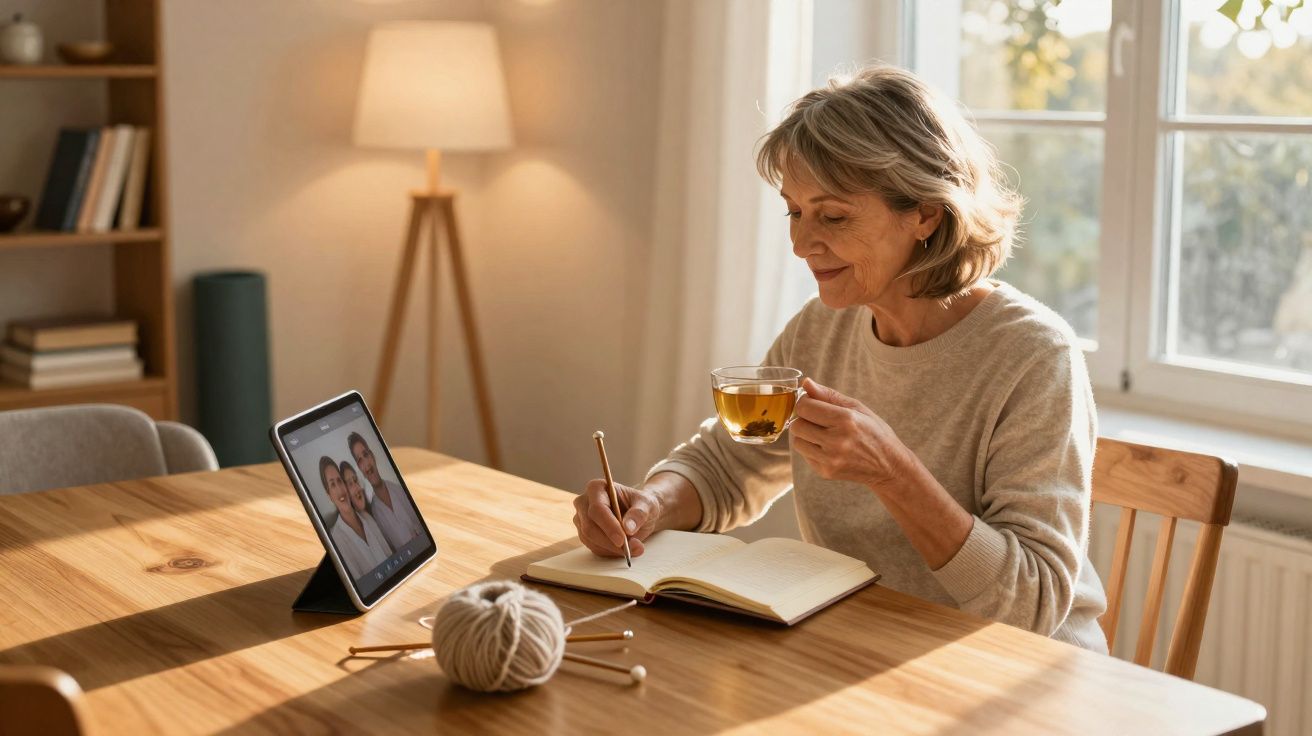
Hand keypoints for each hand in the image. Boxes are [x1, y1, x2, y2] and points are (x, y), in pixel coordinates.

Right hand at [572, 480, 661, 557]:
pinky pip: (594, 548)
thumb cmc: (641, 505)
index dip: (608, 526)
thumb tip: (628, 528)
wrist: (639, 514)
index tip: (622, 540)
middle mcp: (584, 502)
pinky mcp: (585, 535)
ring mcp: (582, 520)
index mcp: (596, 488)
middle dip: (610, 541)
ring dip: (613, 549)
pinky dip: (611, 552)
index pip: (597, 509)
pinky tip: (625, 549)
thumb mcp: (647, 505)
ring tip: (635, 548)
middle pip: (589, 527)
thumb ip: (639, 514)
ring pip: (591, 540)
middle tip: (633, 548)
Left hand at [790, 377, 909, 487]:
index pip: (804, 407)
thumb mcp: (857, 408)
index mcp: (846, 420)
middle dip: (803, 419)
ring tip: (822, 433)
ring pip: (797, 442)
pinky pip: (805, 455)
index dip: (805, 402)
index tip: (812, 403)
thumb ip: (829, 395)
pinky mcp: (826, 472)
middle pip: (797, 425)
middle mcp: (836, 441)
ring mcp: (830, 459)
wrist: (889, 466)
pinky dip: (811, 449)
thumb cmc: (874, 433)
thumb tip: (806, 383)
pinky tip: (827, 447)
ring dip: (804, 435)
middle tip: (817, 419)